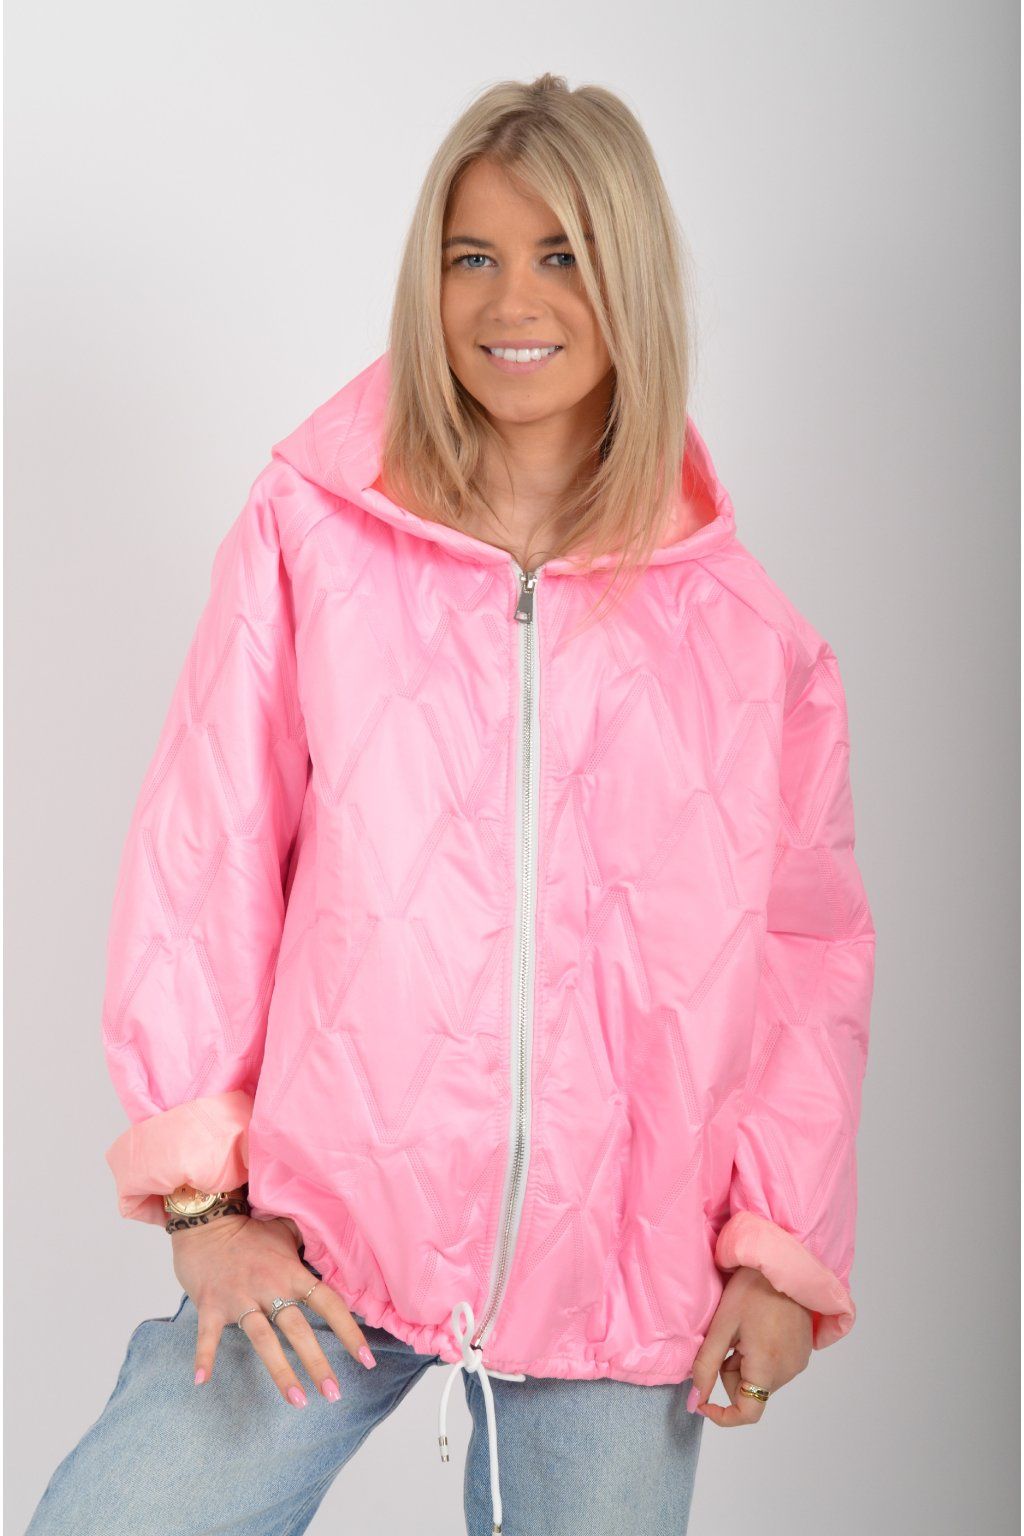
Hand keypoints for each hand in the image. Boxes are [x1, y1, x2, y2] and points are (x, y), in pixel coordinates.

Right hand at [171, 1214, 374, 1406]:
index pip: (328, 1303)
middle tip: (334, 1394)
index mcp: (291, 1273)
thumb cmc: (249, 1231)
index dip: (349, 1331)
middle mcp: (269, 1287)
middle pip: (299, 1330)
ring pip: (263, 1340)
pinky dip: (204, 1357)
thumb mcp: (285, 1232)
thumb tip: (331, 1251)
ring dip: (281, 1372)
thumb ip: (307, 1246)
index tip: (366, 1359)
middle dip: (317, 1364)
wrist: (205, 1220)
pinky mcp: (211, 1306)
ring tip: (297, 1401)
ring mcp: (239, 1299)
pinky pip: (207, 1336)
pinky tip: (202, 1382)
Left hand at [689, 1266, 812, 1426]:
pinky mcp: (804, 1352)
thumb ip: (706, 1367)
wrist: (782, 1263)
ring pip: (761, 1379)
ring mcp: (799, 1362)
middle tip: (728, 1337)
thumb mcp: (722, 1326)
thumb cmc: (751, 1289)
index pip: (747, 1413)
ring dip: (746, 1362)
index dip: (721, 1414)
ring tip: (745, 1327)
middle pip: (751, 1392)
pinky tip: (759, 1326)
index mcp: (768, 1367)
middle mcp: (789, 1371)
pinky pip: (775, 1367)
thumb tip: (693, 1401)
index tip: (703, 1398)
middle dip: (732, 1372)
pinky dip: (761, 1355)